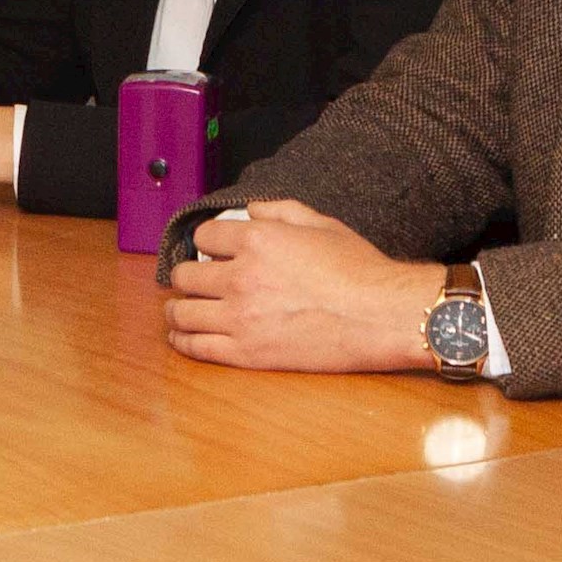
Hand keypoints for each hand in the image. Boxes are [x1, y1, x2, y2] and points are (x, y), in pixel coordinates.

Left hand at [161, 198, 441, 372]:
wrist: (383, 316)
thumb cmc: (359, 269)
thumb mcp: (321, 224)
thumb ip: (280, 210)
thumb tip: (250, 209)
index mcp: (257, 241)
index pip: (203, 237)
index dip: (207, 243)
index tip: (210, 251)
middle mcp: (241, 277)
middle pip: (185, 276)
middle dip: (188, 276)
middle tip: (194, 281)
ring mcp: (240, 317)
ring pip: (181, 312)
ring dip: (178, 308)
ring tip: (181, 308)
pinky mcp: (246, 352)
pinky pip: (195, 347)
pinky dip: (182, 341)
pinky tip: (182, 337)